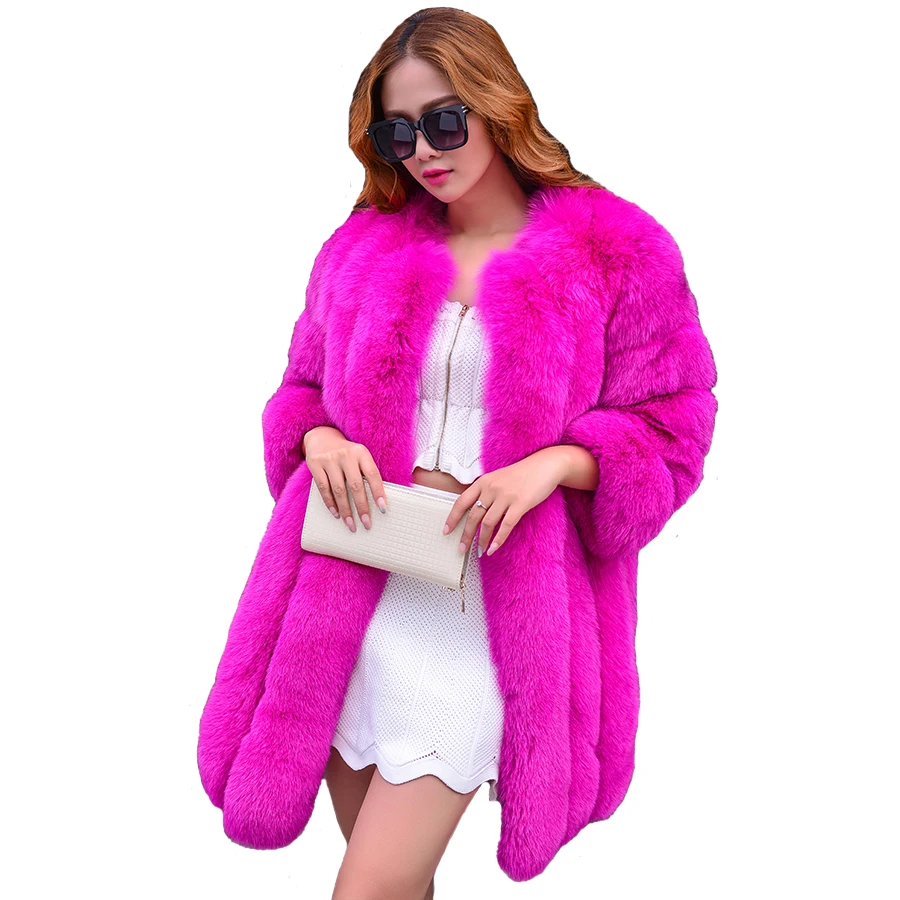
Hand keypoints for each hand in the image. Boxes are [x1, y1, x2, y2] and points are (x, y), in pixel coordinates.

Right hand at [303, 427, 387, 530]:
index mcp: (361, 452)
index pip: (372, 475)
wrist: (321, 437)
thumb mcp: (359, 456)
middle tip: (366, 523)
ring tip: (351, 523)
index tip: (383, 508)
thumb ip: (366, 473)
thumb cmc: (346, 453)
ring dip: (346, 510)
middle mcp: (346, 454)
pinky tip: (336, 513)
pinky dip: (330, 503)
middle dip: (362, 507)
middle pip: (355, 485)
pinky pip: (323, 488)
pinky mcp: (315, 464)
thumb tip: (377, 500)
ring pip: (339, 490)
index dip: (378, 492)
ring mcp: (329, 459)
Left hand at [442, 454, 564, 557]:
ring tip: (480, 551)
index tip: (446, 531)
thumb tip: (475, 512)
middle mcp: (491, 488)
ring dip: (482, 540)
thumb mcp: (498, 478)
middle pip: (473, 516)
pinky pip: (506, 525)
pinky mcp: (520, 503)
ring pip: (488, 523)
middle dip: (466, 535)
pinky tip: (494, 548)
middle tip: (462, 548)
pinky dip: (498, 539)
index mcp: (483, 481)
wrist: (545, 465)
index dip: (452, 518)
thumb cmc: (522, 474)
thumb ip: (486, 491)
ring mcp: (505, 496)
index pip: (461, 502)